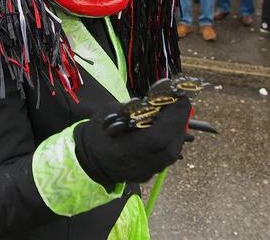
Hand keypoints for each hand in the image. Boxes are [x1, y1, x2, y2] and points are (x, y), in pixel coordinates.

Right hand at [74, 95, 191, 184]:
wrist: (87, 156)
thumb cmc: (97, 130)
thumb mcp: (113, 112)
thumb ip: (137, 108)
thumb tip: (160, 94)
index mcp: (126, 150)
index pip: (158, 135)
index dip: (173, 116)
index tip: (181, 97)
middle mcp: (138, 166)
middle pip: (170, 146)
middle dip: (180, 121)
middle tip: (182, 102)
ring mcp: (145, 173)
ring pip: (171, 153)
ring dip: (178, 130)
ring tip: (178, 112)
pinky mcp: (148, 174)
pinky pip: (166, 157)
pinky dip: (172, 139)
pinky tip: (170, 126)